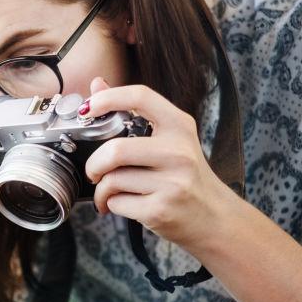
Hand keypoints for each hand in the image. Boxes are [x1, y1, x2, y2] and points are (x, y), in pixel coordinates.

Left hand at [83, 77, 230, 250]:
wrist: (213, 218)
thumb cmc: (185, 177)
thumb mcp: (170, 140)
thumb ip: (133, 113)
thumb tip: (97, 84)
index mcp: (180, 126)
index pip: (141, 97)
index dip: (108, 98)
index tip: (88, 109)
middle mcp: (178, 152)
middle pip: (115, 150)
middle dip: (94, 164)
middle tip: (94, 172)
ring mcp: (171, 183)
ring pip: (112, 180)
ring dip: (101, 191)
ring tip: (108, 195)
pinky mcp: (160, 210)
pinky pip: (117, 203)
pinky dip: (111, 206)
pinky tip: (121, 206)